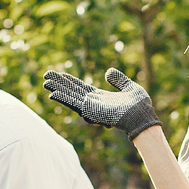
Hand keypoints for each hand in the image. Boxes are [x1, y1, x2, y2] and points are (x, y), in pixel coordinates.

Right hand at [42, 68, 160, 139]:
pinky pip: (75, 105)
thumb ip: (119, 79)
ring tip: (44, 82)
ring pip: (70, 98)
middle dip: (59, 84)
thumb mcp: (129, 86)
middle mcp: (94, 103)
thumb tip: (108, 72)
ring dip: (57, 90)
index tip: (59, 74)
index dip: (70, 81)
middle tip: (45, 76)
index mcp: (101, 98)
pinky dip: (64, 99)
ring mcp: (92, 108)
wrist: (143, 116)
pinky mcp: (91, 112)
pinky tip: (53, 94)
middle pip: (72, 92)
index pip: (82, 88)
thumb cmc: (140, 106)